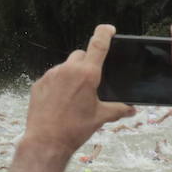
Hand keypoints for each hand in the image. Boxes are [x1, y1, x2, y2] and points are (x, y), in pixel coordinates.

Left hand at [22, 25, 134, 153]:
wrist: (46, 141)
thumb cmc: (74, 129)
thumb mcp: (100, 118)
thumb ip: (118, 110)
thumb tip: (132, 110)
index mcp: (87, 75)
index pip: (98, 44)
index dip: (104, 33)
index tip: (109, 29)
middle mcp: (68, 70)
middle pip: (80, 55)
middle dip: (87, 63)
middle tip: (90, 81)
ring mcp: (51, 76)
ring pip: (65, 66)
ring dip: (71, 74)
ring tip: (74, 96)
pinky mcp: (39, 84)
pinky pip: (52, 78)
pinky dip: (58, 84)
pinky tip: (60, 101)